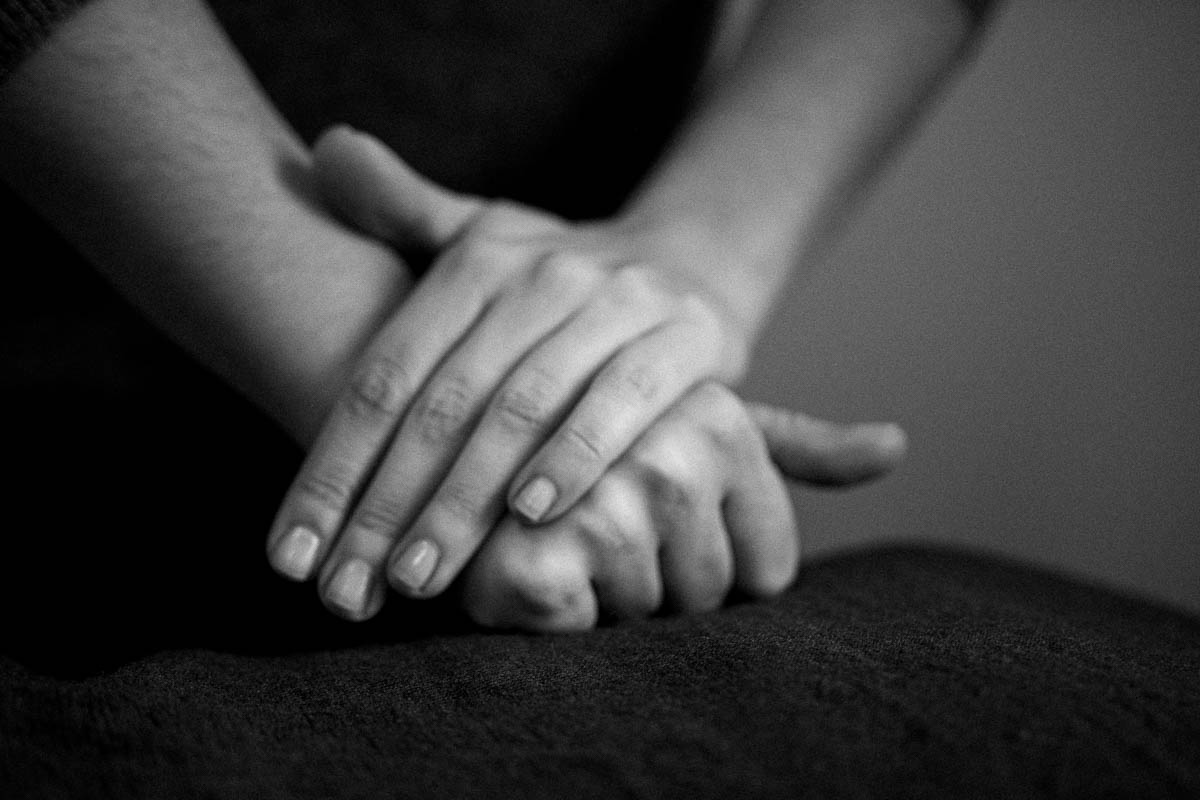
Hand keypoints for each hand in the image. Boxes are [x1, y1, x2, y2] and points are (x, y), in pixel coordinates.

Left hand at [267, 126, 766, 619]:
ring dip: (465, 498)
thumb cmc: (559, 277)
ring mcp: (616, 304)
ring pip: (522, 410)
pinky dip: (578, 454)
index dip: (333, 465)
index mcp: (476, 259)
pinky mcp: (684, 339)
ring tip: (419, 574)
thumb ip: (402, 210)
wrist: (692, 259)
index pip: (385, 374)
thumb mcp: (484, 235)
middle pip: (443, 403)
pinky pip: (622, 401)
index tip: (292, 555)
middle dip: (387, 503)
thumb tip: (326, 148)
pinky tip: (534, 513)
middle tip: (345, 589)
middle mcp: (541, 275)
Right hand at [460, 382, 907, 631]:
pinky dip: (568, 623)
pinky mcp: (537, 543)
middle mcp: (662, 436)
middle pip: (716, 594)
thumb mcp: (703, 443)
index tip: (650, 534)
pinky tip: (529, 573)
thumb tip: (896, 443)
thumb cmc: (588, 467)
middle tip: (594, 541)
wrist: (459, 475)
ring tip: (560, 549)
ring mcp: (596, 483)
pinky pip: (601, 626)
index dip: (710, 577)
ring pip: (661, 613)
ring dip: (610, 607)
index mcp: (711, 411)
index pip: (767, 567)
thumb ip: (793, 448)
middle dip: (657, 593)